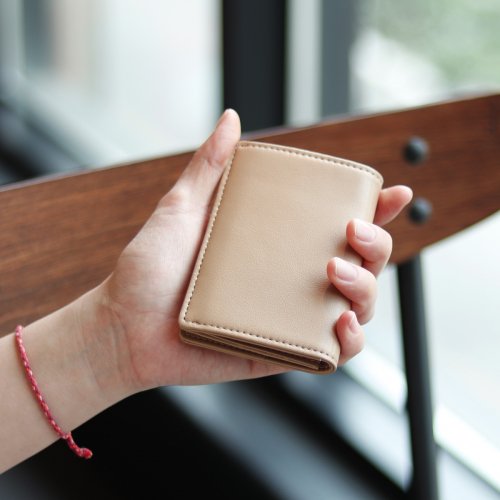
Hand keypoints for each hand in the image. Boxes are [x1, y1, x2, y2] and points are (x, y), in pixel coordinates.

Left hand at [94, 109, 411, 392]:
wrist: (123, 327)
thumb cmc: (148, 269)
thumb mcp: (180, 208)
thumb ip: (209, 166)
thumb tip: (230, 119)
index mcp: (275, 244)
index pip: (335, 226)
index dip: (374, 210)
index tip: (390, 192)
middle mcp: (290, 278)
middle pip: (360, 264)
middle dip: (376, 245)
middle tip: (352, 231)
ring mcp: (289, 316)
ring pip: (357, 306)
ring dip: (366, 289)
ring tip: (336, 273)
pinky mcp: (282, 352)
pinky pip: (332, 351)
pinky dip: (349, 339)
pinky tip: (338, 320)